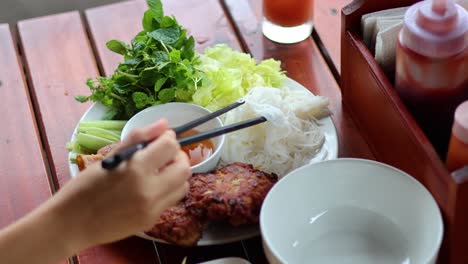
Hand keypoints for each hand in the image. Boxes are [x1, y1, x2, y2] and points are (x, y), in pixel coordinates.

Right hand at [55, 119, 190, 249]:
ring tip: (160, 171)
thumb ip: (139, 138)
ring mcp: (153, 208)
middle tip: (164, 155)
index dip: (168, 138)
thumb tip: (163, 124)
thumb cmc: (84, 187)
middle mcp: (150, 189)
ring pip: (183, 186)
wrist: (71, 224)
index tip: (160, 139)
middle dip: (177, 156)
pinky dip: (166, 190)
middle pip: (184, 167)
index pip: (170, 146)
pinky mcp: (151, 221)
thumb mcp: (109, 157)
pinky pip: (170, 201)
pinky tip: (150, 188)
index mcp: (136, 168)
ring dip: (176, 174)